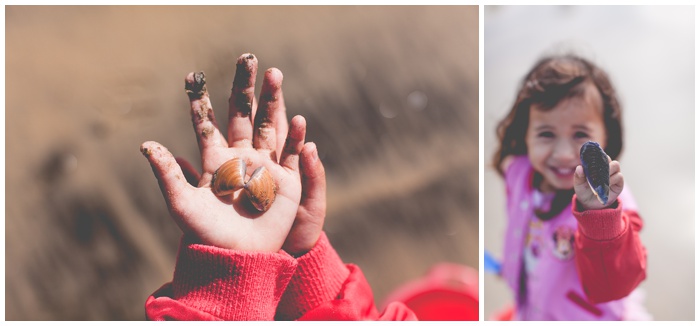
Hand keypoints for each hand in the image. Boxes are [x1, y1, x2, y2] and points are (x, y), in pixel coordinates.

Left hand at [141, 53, 305, 251]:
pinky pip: (292, 154)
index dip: (201, 101)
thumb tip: (145, 144)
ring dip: (272, 100)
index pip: (208, 123)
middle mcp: (241, 157)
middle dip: (245, 86)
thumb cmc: (205, 235)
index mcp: (215, 160)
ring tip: (274, 74)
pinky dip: (296, 137)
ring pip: (270, 125)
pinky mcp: (286, 181)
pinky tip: (298, 119)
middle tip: (247, 57)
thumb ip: (168, 174)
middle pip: (244, 114)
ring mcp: (265, 166)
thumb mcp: (181, 205)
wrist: (237, 258)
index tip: (193, 76)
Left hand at [573, 159, 623, 209]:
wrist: (590, 205)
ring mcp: (613, 175)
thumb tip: (579, 167)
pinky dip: (612, 179)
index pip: (600, 156)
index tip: (594, 158)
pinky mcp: (619, 184)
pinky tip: (606, 184)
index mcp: (596, 166)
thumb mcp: (579, 184)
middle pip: (609, 159)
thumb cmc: (584, 192)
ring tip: (601, 179)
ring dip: (608, 170)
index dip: (598, 155)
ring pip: (615, 166)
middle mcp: (606, 169)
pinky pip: (619, 176)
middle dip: (604, 162)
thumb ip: (579, 176)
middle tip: (598, 169)